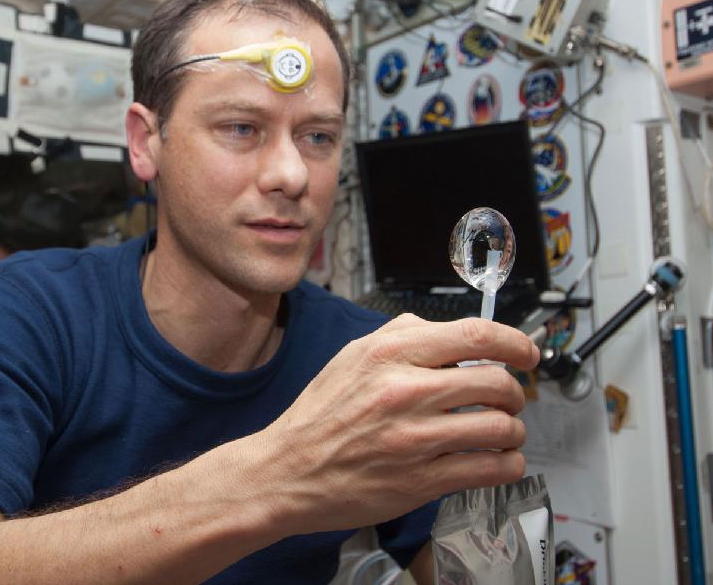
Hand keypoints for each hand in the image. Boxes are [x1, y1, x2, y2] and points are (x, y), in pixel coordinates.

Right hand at [256, 314, 538, 532]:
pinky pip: (490, 469)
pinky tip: (498, 460)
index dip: (515, 343)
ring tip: (503, 432)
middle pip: (497, 383)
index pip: (476, 336)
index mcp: (390, 353)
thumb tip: (452, 332)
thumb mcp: (352, 355)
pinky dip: (507, 464)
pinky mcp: (421, 481)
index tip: (527, 353)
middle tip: (510, 399)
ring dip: (513, 431)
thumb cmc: (320, 413)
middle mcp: (405, 391)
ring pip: (500, 428)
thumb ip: (403, 336)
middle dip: (515, 392)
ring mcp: (415, 439)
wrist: (288, 470)